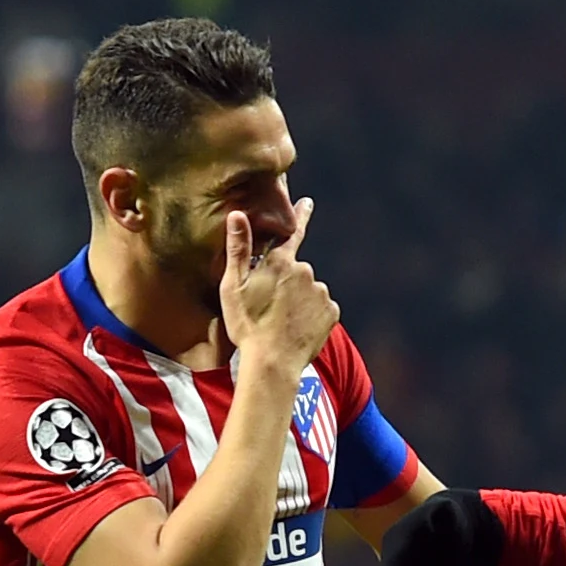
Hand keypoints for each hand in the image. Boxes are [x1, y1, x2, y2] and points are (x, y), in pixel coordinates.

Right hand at [219, 199, 337, 378]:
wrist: (272, 363)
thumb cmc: (247, 326)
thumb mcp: (233, 287)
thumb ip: (238, 248)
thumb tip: (237, 214)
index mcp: (280, 262)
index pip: (292, 232)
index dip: (300, 216)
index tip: (308, 202)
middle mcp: (305, 271)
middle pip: (296, 270)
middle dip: (286, 282)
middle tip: (269, 305)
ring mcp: (321, 292)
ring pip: (309, 290)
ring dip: (299, 300)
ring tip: (282, 320)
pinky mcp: (332, 312)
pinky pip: (321, 308)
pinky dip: (312, 315)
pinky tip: (297, 328)